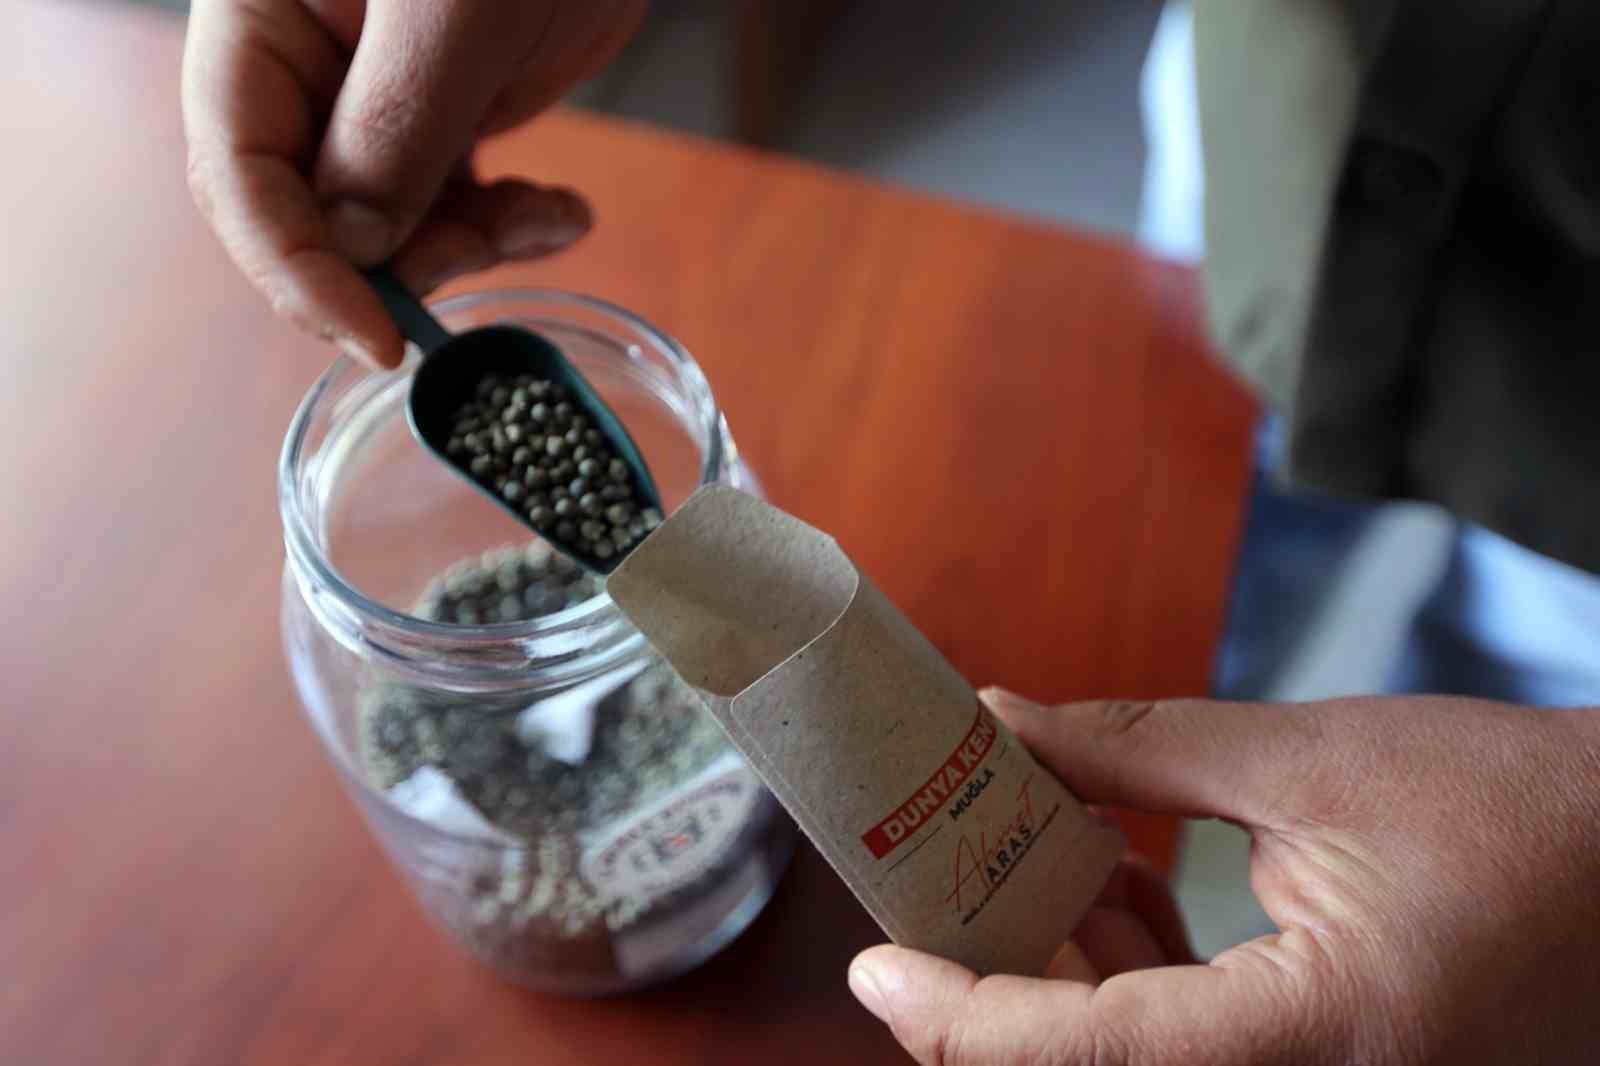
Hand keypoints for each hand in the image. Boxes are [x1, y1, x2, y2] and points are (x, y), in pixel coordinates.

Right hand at [182, 0, 646, 368]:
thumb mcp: (456, 9)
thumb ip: (397, 124)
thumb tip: (355, 247)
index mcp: (262, 23)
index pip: (237, 171)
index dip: (296, 269)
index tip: (376, 337)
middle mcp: (305, 71)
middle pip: (303, 216)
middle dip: (387, 267)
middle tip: (474, 260)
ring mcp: (375, 101)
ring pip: (387, 229)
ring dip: (465, 249)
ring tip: (543, 217)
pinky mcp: (444, 119)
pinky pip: (454, 207)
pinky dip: (509, 228)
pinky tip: (563, 211)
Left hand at [848, 690, 1599, 1064]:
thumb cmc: (1518, 809)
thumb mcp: (1313, 761)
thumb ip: (1139, 751)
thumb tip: (1002, 721)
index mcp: (1320, 1038)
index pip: (1088, 1055)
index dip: (959, 1021)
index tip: (873, 968)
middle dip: (998, 997)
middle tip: (935, 901)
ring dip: (1066, 981)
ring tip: (1044, 859)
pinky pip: (1200, 1055)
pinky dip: (1139, 985)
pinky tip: (1127, 887)